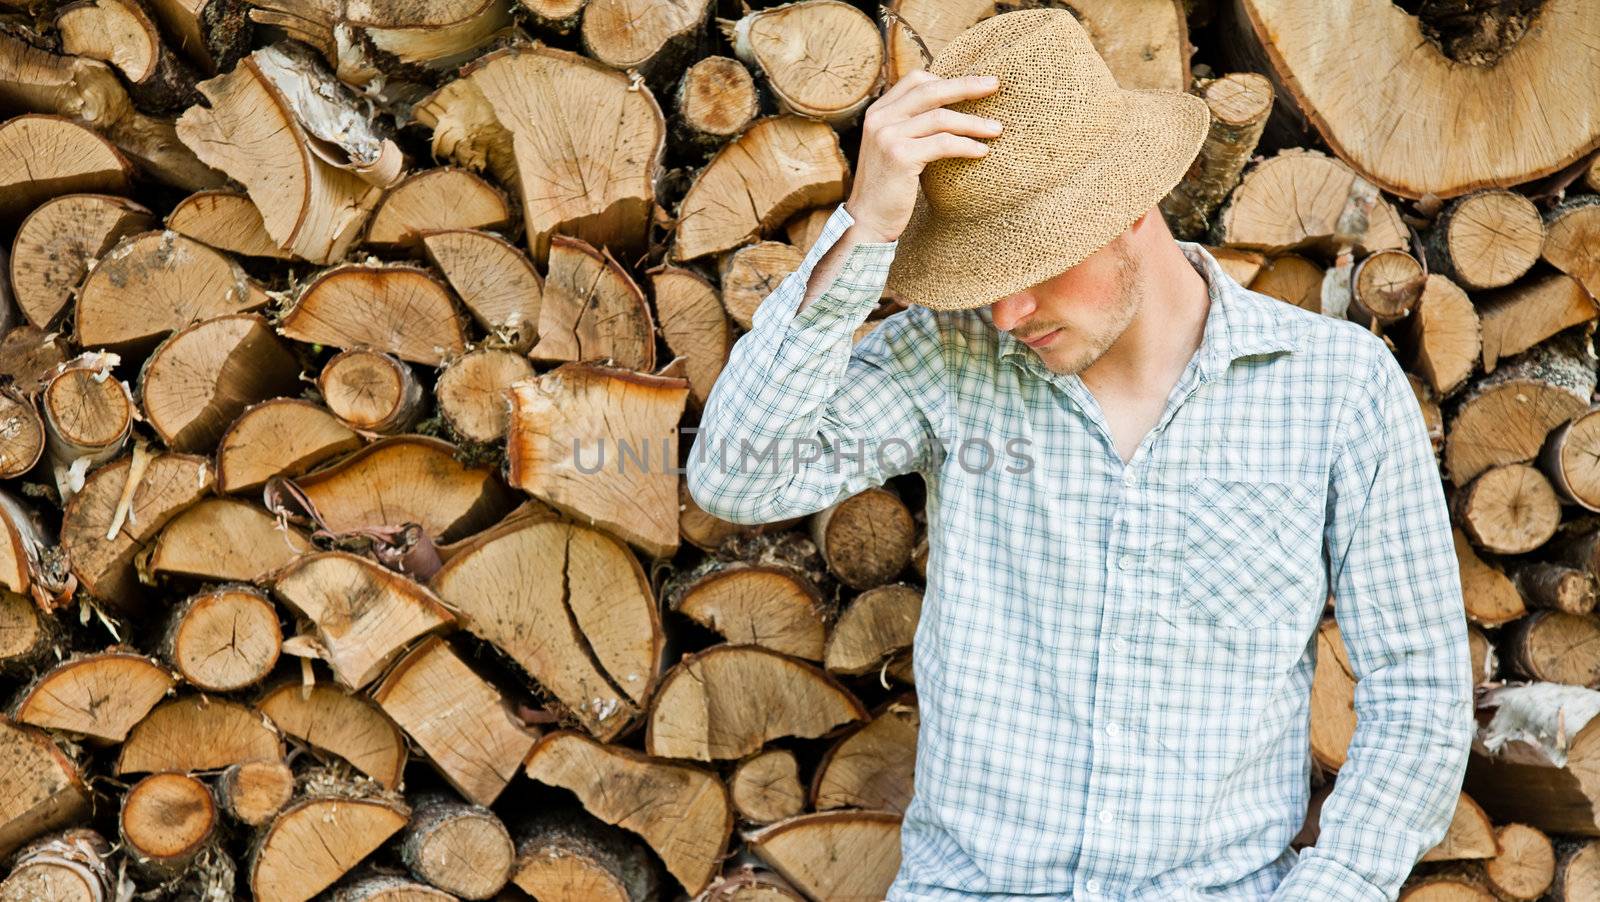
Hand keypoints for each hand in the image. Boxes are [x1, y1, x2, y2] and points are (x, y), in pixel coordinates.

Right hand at [844, 69, 1003, 243]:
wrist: (868, 220)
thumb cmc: (889, 187)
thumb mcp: (894, 148)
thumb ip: (912, 127)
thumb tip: (952, 112)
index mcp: (878, 112)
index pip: (916, 80)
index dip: (947, 80)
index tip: (974, 84)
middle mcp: (880, 118)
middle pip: (931, 91)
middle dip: (966, 86)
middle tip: (995, 85)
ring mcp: (888, 136)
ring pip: (940, 118)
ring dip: (973, 122)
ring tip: (997, 129)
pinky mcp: (900, 156)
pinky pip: (943, 144)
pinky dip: (966, 145)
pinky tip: (982, 151)